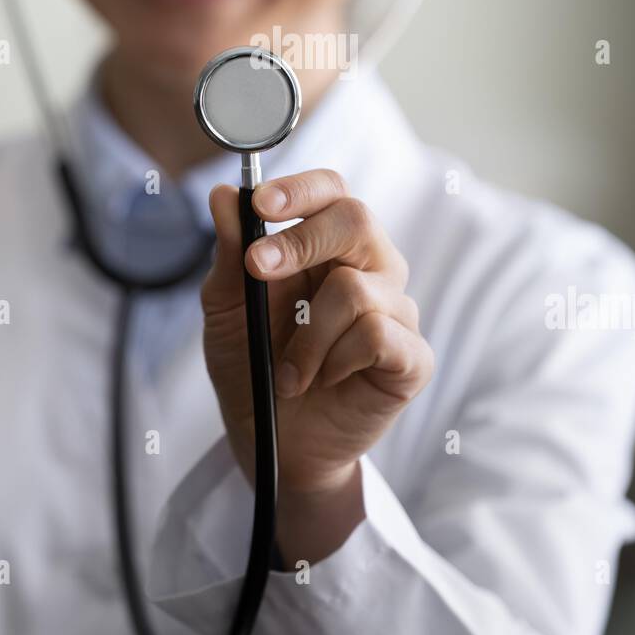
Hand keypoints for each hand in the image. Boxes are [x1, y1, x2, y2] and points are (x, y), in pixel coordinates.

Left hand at [201, 169, 433, 562]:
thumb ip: (230, 252)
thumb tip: (222, 193)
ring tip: (289, 371)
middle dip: (302, 241)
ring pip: (355, 288)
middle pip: (357, 219)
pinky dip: (335, 360)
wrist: (272, 444)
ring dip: (305, 335)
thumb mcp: (227, 309)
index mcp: (329, 245)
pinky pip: (377, 334)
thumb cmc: (254, 367)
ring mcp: (397, 311)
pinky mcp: (412, 357)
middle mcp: (371, 268)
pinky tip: (324, 380)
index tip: (260, 203)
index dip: (301, 190)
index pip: (331, 191)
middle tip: (258, 270)